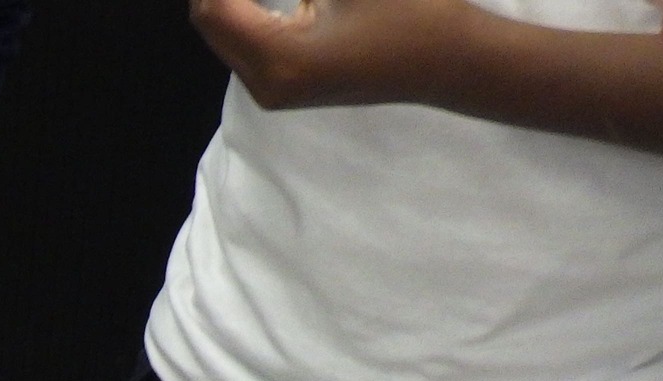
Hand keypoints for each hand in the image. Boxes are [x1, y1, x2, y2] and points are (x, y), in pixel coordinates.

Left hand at [192, 0, 483, 107]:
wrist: (451, 63)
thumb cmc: (412, 13)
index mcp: (278, 59)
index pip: (215, 5)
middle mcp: (264, 84)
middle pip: (210, 18)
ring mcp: (271, 90)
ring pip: (222, 29)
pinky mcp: (283, 84)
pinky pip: (243, 39)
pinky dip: (245, 6)